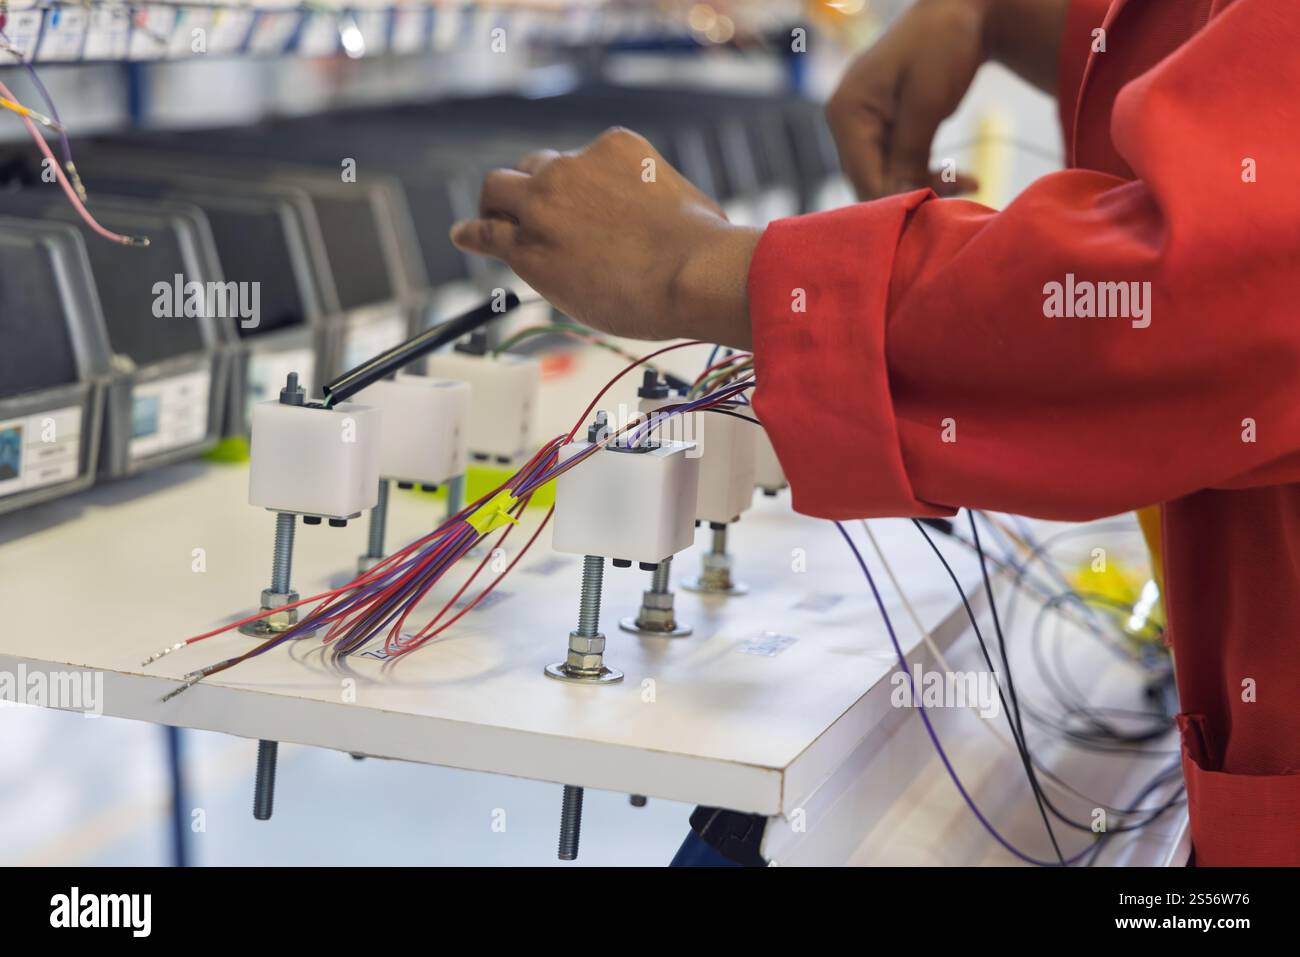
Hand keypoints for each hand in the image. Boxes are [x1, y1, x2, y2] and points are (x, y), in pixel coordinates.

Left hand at [450, 127, 760, 347]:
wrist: (691, 273)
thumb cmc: (705, 248)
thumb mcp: (688, 201)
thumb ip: (659, 202)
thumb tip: (671, 225)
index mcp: (614, 148)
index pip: (578, 162)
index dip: (574, 189)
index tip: (576, 209)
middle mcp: (573, 168)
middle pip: (532, 167)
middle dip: (529, 187)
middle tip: (527, 211)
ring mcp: (546, 204)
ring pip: (499, 192)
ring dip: (495, 206)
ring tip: (486, 222)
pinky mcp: (528, 245)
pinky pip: (487, 233)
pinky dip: (473, 233)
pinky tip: (464, 236)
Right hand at [825, 0, 990, 199]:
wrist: (963, 9)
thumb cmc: (943, 44)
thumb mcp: (927, 102)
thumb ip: (909, 154)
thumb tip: (901, 199)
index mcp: (845, 111)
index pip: (862, 176)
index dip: (896, 199)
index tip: (936, 211)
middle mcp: (845, 120)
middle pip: (870, 181)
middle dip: (912, 194)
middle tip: (955, 205)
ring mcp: (863, 124)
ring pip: (887, 177)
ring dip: (925, 186)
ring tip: (969, 185)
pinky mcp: (884, 127)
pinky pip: (899, 164)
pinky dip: (929, 173)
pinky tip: (964, 177)